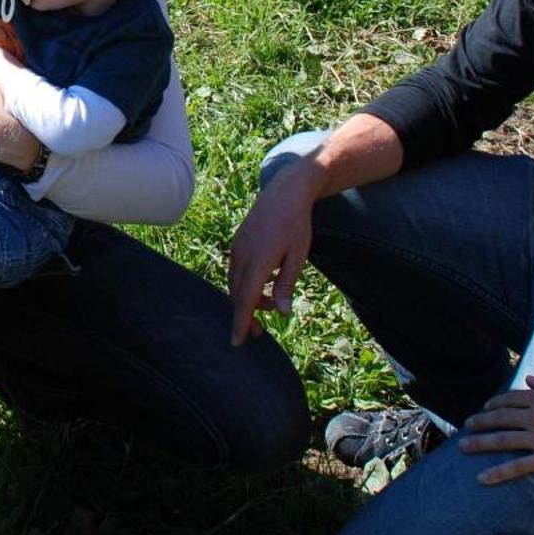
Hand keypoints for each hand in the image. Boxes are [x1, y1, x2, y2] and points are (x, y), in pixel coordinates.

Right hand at [226, 165, 317, 345]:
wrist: (285, 192)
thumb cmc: (297, 225)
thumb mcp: (298, 256)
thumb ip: (286, 285)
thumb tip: (282, 313)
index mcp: (259, 261)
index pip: (245, 300)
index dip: (241, 323)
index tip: (237, 342)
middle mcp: (242, 256)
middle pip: (238, 295)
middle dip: (246, 315)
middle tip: (260, 332)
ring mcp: (237, 248)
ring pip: (235, 284)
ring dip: (247, 299)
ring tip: (268, 304)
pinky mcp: (237, 243)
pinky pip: (236, 271)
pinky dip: (246, 284)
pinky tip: (263, 284)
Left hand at [457, 373, 533, 482]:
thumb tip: (528, 380)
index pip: (510, 399)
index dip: (494, 403)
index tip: (485, 407)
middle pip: (500, 418)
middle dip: (480, 421)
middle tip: (466, 425)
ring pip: (502, 440)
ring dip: (480, 443)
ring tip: (463, 446)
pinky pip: (518, 466)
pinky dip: (498, 472)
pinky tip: (482, 478)